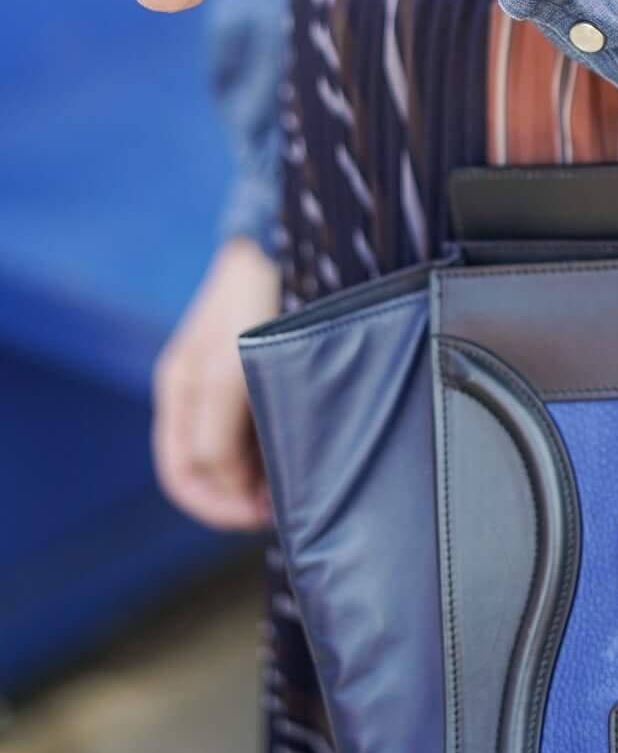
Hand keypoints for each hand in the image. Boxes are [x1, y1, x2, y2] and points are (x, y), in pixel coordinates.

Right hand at [152, 237, 281, 530]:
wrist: (287, 236)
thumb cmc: (255, 300)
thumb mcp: (229, 375)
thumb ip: (217, 437)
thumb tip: (230, 487)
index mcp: (180, 391)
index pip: (183, 476)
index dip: (217, 507)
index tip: (260, 516)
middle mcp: (198, 389)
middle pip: (207, 469)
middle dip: (239, 496)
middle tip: (284, 507)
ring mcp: (228, 377)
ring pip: (234, 449)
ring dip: (258, 475)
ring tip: (297, 482)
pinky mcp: (258, 366)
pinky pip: (255, 424)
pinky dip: (272, 447)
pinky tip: (303, 446)